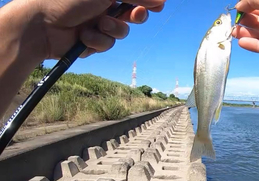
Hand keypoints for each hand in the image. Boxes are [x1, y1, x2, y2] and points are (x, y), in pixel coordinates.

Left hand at [27, 0, 165, 58]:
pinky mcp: (93, 40)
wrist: (42, 24)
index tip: (159, 4)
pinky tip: (85, 36)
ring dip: (114, 29)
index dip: (149, 0)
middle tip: (136, 14)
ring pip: (122, 30)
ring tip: (100, 24)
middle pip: (133, 12)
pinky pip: (108, 43)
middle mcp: (103, 5)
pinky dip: (99, 41)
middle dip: (136, 15)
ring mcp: (99, 22)